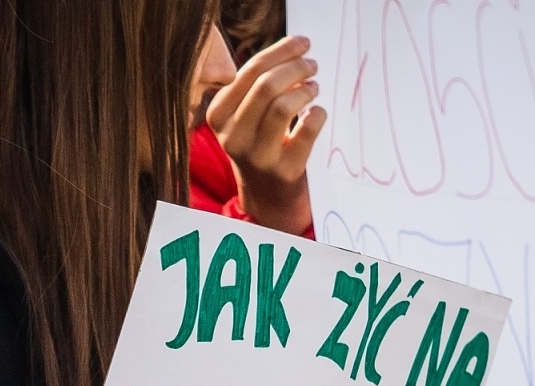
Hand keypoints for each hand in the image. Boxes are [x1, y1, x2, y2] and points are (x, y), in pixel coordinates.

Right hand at [206, 35, 326, 235]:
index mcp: (218, 115)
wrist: (266, 194)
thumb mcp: (243, 114)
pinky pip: (307, 131)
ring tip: (314, 88)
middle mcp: (232, 137)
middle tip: (312, 65)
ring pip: (283, 106)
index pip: (250, 71)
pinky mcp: (284, 171)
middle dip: (295, 67)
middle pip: (266, 86)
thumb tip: (294, 47)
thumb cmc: (258, 142)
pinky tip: (317, 113)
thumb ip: (257, 83)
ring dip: (306, 90)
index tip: (303, 43)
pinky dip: (317, 115)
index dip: (281, 51)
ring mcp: (258, 156)